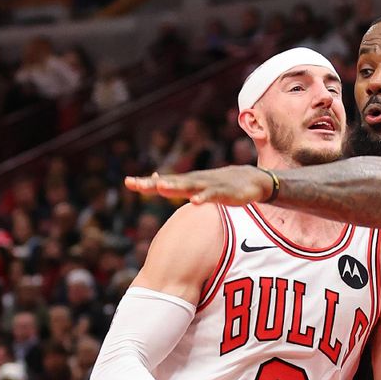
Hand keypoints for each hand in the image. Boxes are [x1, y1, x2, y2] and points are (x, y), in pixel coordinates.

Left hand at [125, 166, 271, 204]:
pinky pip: (213, 195)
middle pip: (172, 182)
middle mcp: (196, 181)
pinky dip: (204, 197)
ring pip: (190, 186)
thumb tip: (153, 178)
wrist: (252, 180)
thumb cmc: (220, 184)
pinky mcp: (225, 193)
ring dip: (176, 187)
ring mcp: (210, 185)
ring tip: (161, 188)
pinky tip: (195, 202)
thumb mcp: (195, 183)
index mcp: (188, 182)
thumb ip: (174, 184)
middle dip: (154, 184)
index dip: (146, 183)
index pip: (163, 182)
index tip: (128, 182)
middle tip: (137, 184)